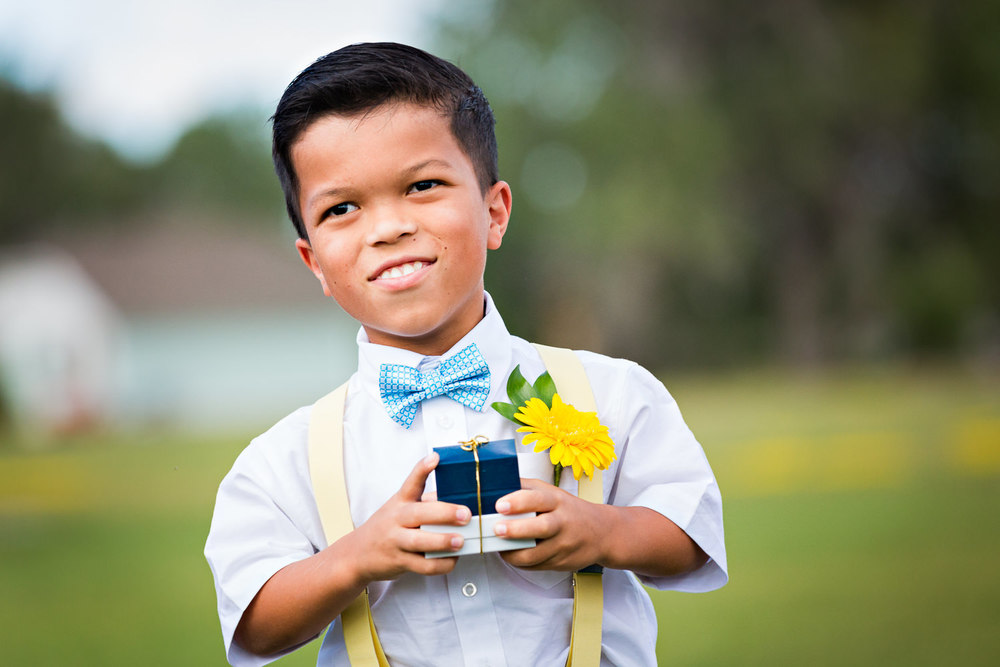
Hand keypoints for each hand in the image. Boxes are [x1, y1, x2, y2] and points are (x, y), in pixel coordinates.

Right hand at [348, 452, 471, 580]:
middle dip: (445, 513)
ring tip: (460, 541)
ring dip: (442, 541)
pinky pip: (422, 565)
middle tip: (465, 514)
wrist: (357, 554)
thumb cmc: (387, 527)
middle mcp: (397, 519)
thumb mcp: (399, 509)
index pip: (411, 482)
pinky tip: (452, 560)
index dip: (422, 469)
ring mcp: (396, 541)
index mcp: (400, 501)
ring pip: (419, 541)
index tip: (435, 458)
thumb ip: (425, 504)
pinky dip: (440, 564)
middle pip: (419, 513)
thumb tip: (457, 501)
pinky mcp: (398, 562)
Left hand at [492, 477, 607, 570]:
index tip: (500, 505)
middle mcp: (563, 522)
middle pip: (541, 527)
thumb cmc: (569, 510)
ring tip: (499, 547)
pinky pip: (537, 566)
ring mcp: (564, 545)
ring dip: (513, 553)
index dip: (518, 502)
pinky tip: (512, 554)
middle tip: (497, 529)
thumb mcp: (551, 492)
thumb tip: (498, 485)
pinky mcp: (562, 563)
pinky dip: (521, 562)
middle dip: (516, 529)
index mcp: (558, 501)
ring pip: (536, 554)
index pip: (538, 499)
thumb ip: (526, 488)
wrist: (602, 532)